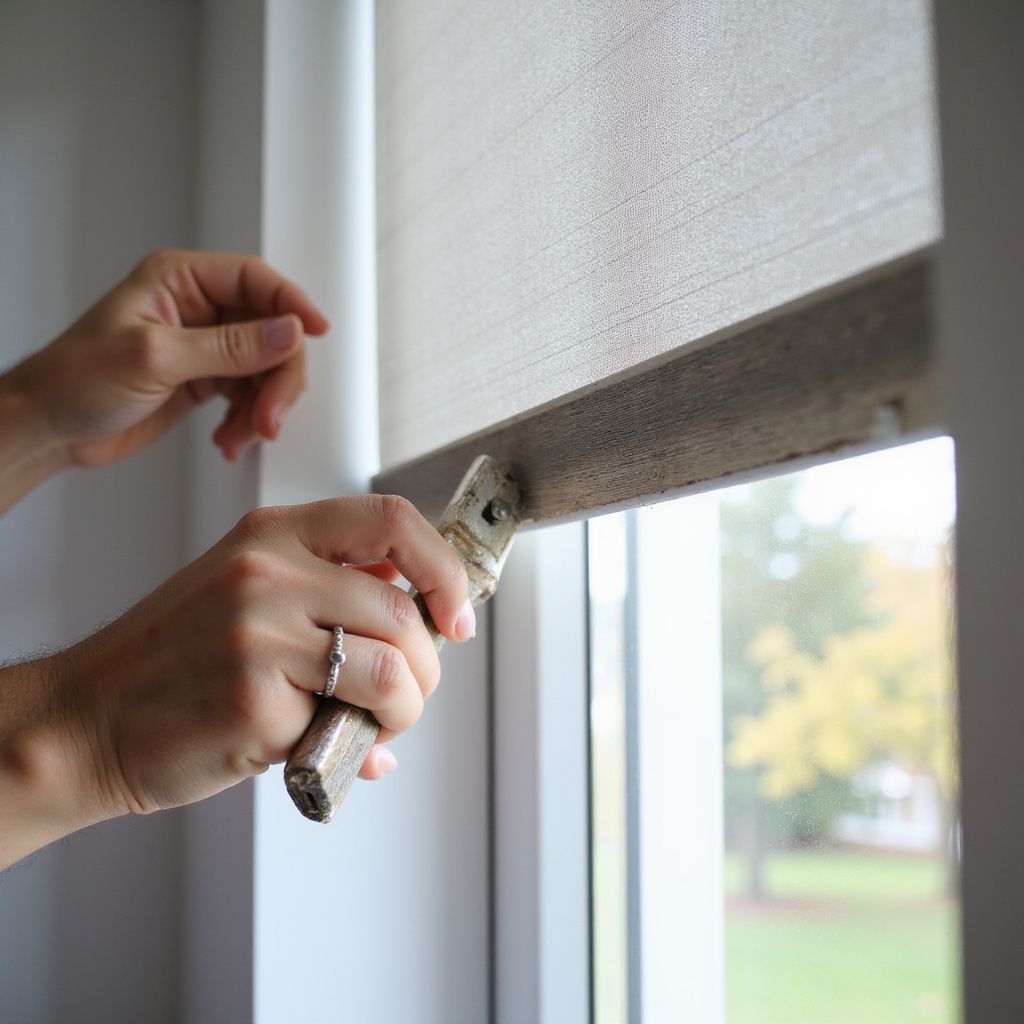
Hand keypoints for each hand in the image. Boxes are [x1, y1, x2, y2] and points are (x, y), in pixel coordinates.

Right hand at [0, 495, 475, 865]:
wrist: (90, 719)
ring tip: (377, 725)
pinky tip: (329, 747)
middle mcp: (270, 571)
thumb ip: (330, 591)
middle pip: (406, 609)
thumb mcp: (249, 591)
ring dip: (407, 709)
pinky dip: (361, 743)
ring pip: (395, 669)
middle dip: (429, 667)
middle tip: (410, 695)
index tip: (456, 614)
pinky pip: (351, 721)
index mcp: (274, 534)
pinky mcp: (255, 697)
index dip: (444, 569)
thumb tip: (422, 618)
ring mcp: (261, 632)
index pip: (393, 520)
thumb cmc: (176, 660)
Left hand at [6, 249, 328, 467]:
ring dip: (263, 406)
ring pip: (266, 368)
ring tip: (245, 433)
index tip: (317, 330)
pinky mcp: (205, 380)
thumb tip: (287, 332)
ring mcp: (204, 347)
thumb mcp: (155, 357)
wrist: (49, 429)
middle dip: (277, 377)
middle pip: (271, 331)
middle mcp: (198, 309)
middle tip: (270, 415)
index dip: (292, 304)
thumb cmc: (74, 380)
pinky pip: (249, 395)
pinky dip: (248, 420)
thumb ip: (229, 346)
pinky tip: (229, 437)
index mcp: (180, 281)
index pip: (255, 281)